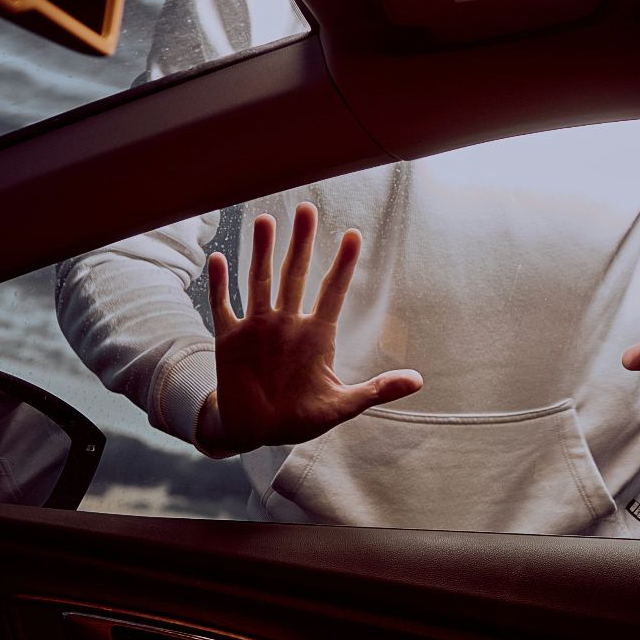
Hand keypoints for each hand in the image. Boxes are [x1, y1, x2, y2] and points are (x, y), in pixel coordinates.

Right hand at [198, 202, 421, 454]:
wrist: (257, 432)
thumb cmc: (300, 418)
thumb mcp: (341, 406)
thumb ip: (376, 390)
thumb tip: (419, 381)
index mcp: (316, 336)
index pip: (333, 292)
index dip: (344, 265)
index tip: (355, 236)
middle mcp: (287, 324)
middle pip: (296, 274)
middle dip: (302, 243)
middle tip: (306, 208)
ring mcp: (258, 328)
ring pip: (260, 281)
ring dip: (262, 252)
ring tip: (267, 220)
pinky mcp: (229, 339)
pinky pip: (223, 306)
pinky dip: (220, 284)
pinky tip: (219, 258)